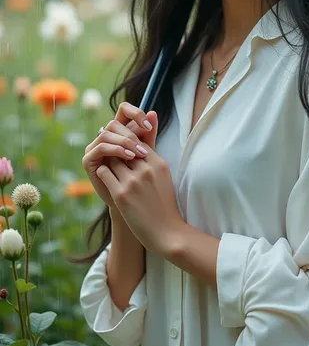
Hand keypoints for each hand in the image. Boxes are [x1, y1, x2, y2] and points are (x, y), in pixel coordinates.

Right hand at [82, 102, 156, 207]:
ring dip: (125, 142)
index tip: (149, 126)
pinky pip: (101, 147)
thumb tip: (153, 112)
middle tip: (145, 149)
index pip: (124, 110)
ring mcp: (95, 147)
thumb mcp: (148, 153)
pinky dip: (116, 150)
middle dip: (131, 134)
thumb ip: (149, 134)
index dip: (136, 113)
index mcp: (119, 131)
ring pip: (107, 133)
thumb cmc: (143, 177)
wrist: (135, 202)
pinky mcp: (88, 159)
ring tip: (139, 154)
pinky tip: (129, 157)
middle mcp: (105, 136)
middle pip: (115, 122)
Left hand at [95, 107, 184, 255]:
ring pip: (112, 160)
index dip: (129, 147)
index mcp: (158, 163)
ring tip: (113, 171)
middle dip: (118, 153)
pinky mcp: (121, 194)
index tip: (125, 154)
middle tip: (115, 160)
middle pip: (124, 149)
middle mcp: (146, 170)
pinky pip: (104, 173)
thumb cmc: (164, 202)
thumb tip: (151, 113)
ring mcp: (133, 182)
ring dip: (110, 164)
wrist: (166, 232)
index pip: (137, 142)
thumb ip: (153, 148)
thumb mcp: (163, 173)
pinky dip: (103, 174)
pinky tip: (109, 180)